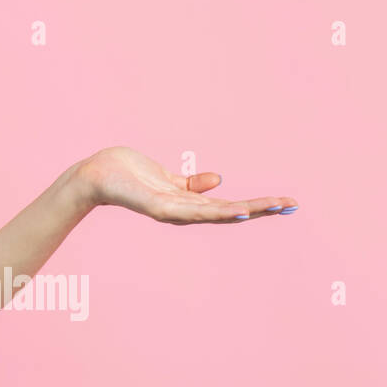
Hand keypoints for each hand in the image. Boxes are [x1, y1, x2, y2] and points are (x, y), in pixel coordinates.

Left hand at [78, 145, 297, 223]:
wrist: (95, 174)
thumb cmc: (127, 174)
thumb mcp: (166, 177)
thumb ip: (190, 183)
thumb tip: (218, 180)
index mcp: (186, 203)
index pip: (227, 205)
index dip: (256, 205)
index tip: (285, 202)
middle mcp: (182, 211)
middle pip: (227, 211)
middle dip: (260, 209)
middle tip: (291, 205)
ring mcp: (170, 210)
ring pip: (213, 212)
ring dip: (243, 211)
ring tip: (271, 208)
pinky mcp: (157, 206)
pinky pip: (189, 209)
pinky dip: (212, 211)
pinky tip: (233, 211)